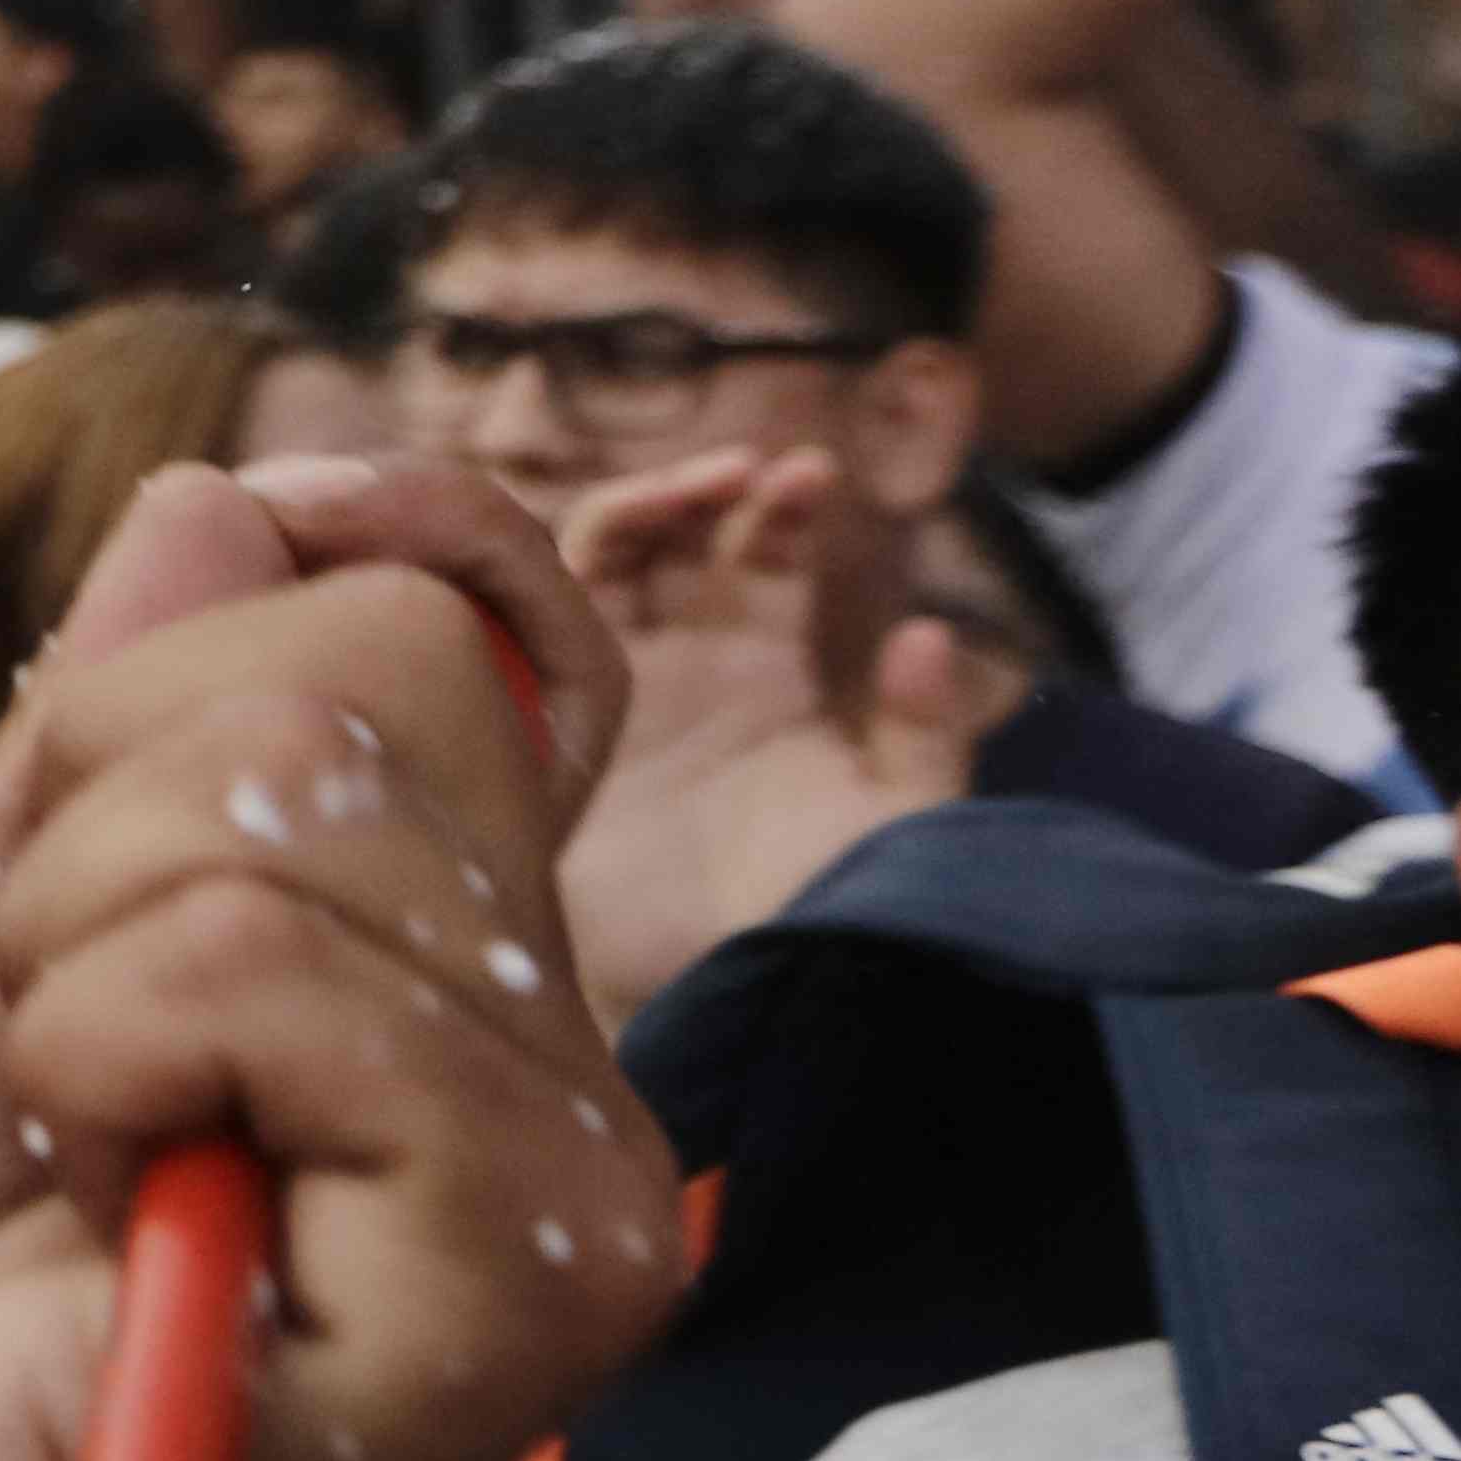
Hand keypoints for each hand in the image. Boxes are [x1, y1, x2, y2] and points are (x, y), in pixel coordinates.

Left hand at [0, 454, 678, 1460]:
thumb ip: (100, 719)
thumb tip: (233, 499)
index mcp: (412, 931)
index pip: (498, 618)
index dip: (381, 532)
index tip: (244, 547)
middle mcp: (537, 1025)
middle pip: (366, 658)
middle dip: (105, 805)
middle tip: (58, 1034)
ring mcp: (566, 1142)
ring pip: (294, 807)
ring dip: (78, 958)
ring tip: (81, 1139)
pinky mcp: (535, 1253)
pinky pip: (277, 973)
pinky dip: (109, 1054)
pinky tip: (119, 1205)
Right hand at [544, 448, 1003, 1026]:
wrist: (716, 988)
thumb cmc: (820, 912)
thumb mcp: (904, 825)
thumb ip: (926, 734)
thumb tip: (924, 633)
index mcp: (769, 683)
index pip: (766, 561)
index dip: (781, 509)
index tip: (805, 473)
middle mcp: (683, 671)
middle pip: (682, 542)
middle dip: (709, 490)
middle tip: (745, 472)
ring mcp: (606, 686)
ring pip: (603, 561)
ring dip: (642, 509)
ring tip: (690, 489)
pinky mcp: (546, 711)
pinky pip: (534, 615)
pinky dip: (550, 561)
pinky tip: (596, 539)